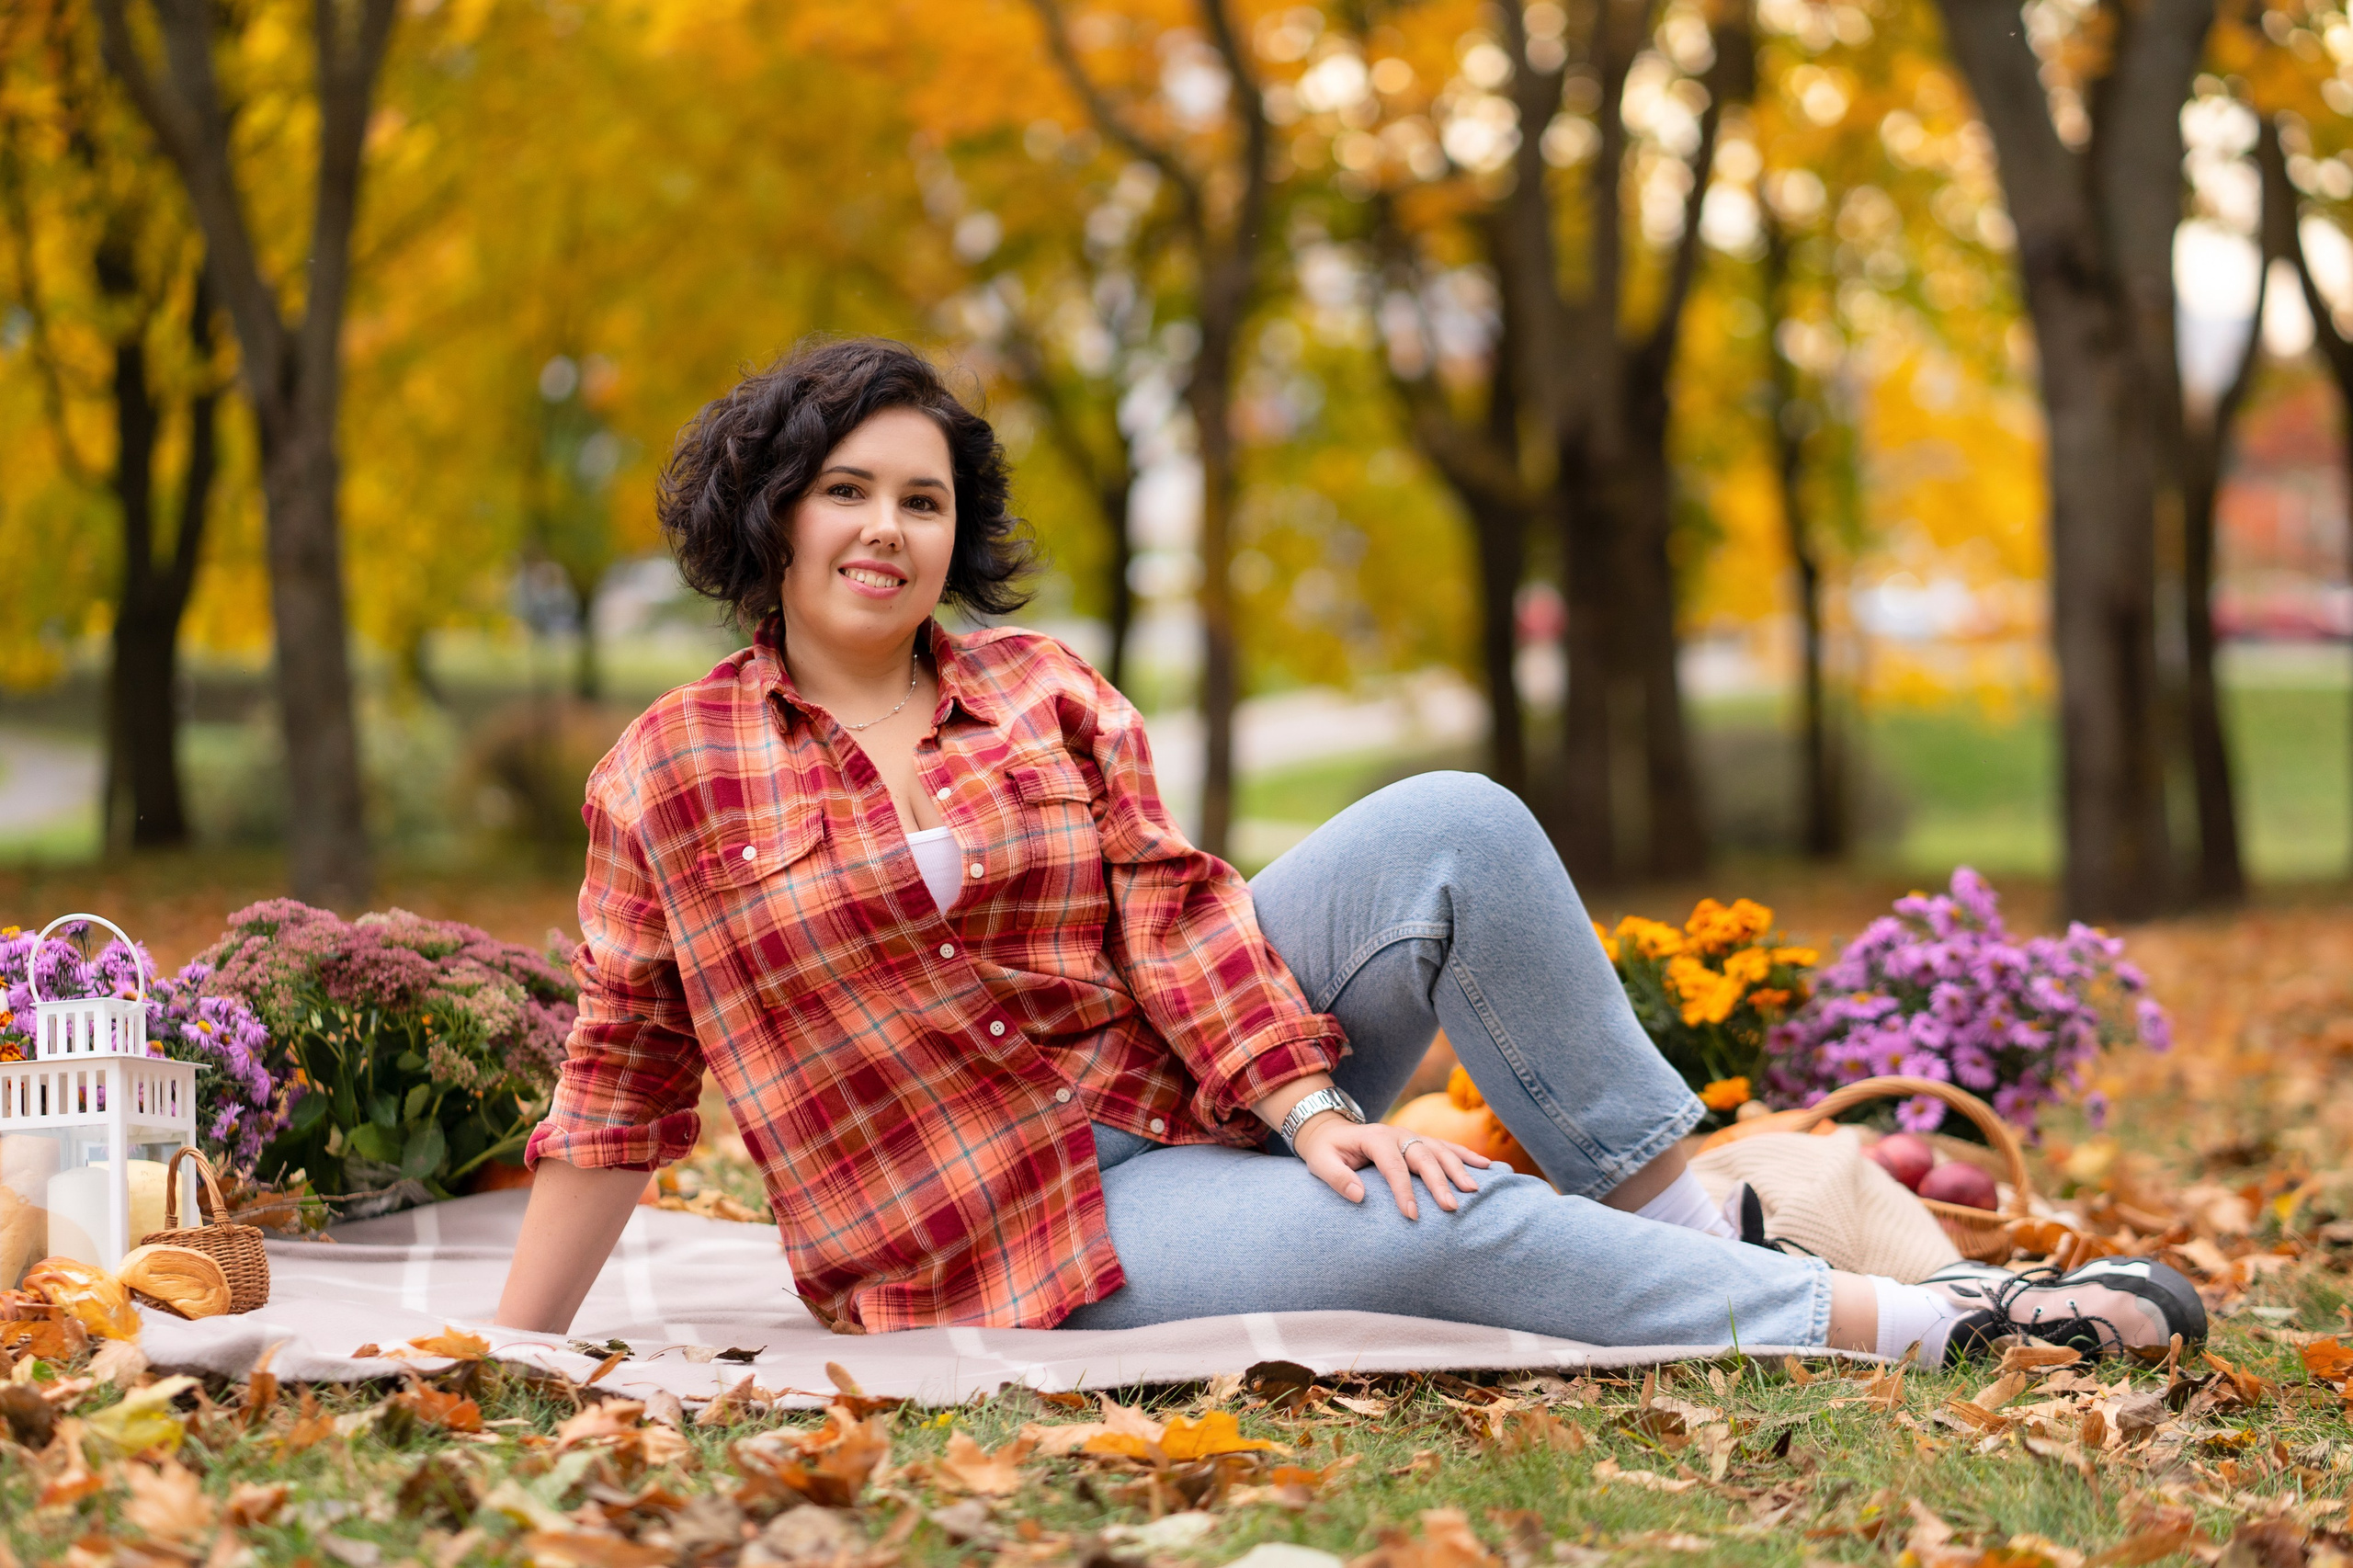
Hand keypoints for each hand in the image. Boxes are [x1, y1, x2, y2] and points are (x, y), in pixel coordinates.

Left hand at [1291, 1113, 1494, 1219]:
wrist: (1331, 1130)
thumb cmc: (1327, 1151)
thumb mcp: (1321, 1163)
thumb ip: (1337, 1178)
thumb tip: (1359, 1195)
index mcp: (1375, 1138)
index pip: (1392, 1165)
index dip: (1403, 1191)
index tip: (1412, 1216)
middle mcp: (1398, 1134)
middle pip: (1423, 1156)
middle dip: (1438, 1182)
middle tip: (1450, 1208)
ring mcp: (1412, 1136)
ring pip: (1441, 1150)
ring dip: (1459, 1169)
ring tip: (1474, 1190)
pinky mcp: (1421, 1141)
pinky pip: (1448, 1147)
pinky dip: (1467, 1156)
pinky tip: (1488, 1166)